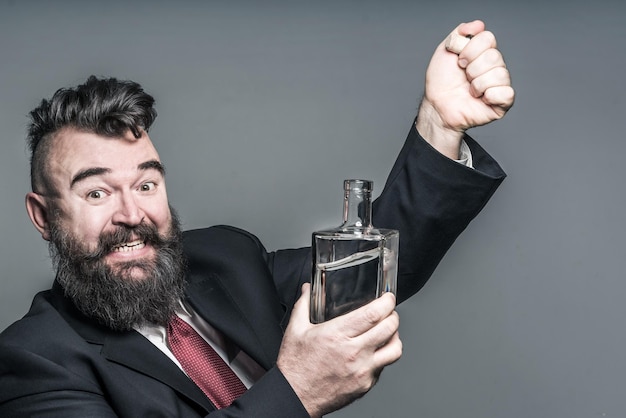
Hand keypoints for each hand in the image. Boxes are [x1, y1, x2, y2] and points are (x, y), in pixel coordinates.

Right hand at [277, 284, 401, 417]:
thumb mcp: (295, 330)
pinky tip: (373, 351)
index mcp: (337, 335)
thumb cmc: (295, 367)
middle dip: (393, 315)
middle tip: (389, 311)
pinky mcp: (365, 385)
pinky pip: (383, 367)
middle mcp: (353, 352)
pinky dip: (383, 356)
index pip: (373, 314)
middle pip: (389, 328)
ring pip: (394, 350)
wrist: (295, 397)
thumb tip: (306, 289)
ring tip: (388, 332)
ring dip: (394, 337)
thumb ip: (303, 305)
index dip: (386, 302)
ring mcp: (362, 370)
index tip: (388, 297)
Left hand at [416, 20, 514, 158]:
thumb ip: (460, 33)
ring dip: (478, 84)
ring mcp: (499, 84)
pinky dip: (490, 96)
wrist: (437, 106)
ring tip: (470, 91)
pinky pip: (507, 93)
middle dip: (472, 69)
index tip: (459, 61)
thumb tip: (478, 25)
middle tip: (464, 78)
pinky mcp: (502, 103)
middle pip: (495, 56)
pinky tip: (481, 99)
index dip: (471, 50)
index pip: (488, 38)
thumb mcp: (445, 50)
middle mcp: (494, 66)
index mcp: (483, 52)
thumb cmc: (441, 82)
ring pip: (500, 74)